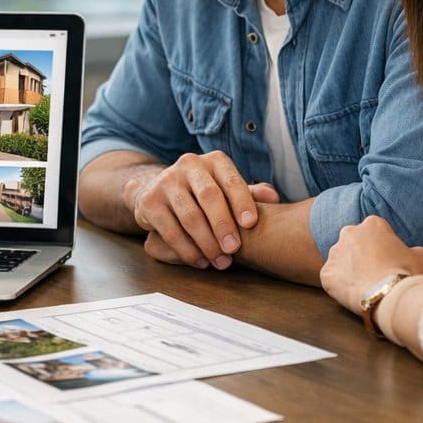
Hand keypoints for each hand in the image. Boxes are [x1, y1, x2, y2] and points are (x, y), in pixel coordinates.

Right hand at [126, 151, 271, 269]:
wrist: (156, 191)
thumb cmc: (201, 193)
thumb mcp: (226, 189)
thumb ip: (249, 193)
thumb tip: (273, 197)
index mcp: (213, 161)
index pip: (231, 179)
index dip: (242, 201)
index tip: (251, 224)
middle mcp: (188, 165)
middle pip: (209, 196)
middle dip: (223, 226)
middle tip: (234, 250)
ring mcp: (166, 181)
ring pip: (190, 216)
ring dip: (207, 243)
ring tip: (220, 262)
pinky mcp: (149, 201)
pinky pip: (170, 230)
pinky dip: (187, 250)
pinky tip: (200, 261)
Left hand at [320, 215, 422, 313]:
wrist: (389, 295)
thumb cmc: (407, 273)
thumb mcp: (421, 256)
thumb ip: (412, 249)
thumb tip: (410, 253)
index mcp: (372, 224)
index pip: (376, 230)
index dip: (383, 245)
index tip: (389, 259)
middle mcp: (349, 233)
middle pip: (355, 241)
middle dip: (362, 254)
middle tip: (375, 271)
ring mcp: (335, 253)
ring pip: (341, 259)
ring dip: (350, 268)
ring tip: (365, 284)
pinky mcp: (326, 273)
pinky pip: (332, 277)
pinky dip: (339, 285)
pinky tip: (353, 293)